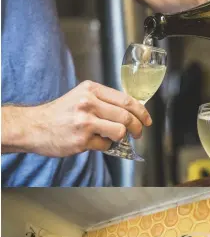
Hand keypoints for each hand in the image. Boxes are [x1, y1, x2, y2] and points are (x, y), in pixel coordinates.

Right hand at [2, 80, 151, 156]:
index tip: (147, 120)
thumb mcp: (81, 97)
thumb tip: (129, 112)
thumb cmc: (60, 113)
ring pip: (120, 131)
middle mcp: (89, 103)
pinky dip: (104, 146)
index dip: (141, 112)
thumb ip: (103, 101)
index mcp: (91, 90)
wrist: (34, 126)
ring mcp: (85, 122)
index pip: (126, 100)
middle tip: (138, 134)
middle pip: (127, 116)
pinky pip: (105, 145)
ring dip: (120, 138)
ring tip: (112, 138)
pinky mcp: (82, 140)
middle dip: (137, 128)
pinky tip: (94, 142)